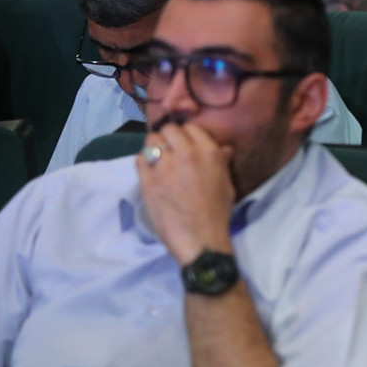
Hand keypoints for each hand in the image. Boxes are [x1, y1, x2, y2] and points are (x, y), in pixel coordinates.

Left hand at [136, 123, 234, 265]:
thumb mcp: (227, 185)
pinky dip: (144, 162)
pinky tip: (150, 171)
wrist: (200, 239)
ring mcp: (165, 166)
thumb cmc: (217, 213)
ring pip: (151, 140)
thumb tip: (224, 148)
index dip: (186, 134)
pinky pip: (139, 158)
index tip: (184, 144)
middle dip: (168, 137)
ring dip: (154, 147)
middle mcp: (186, 153)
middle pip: (168, 129)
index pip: (191, 127)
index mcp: (209, 152)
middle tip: (169, 150)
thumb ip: (221, 163)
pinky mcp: (147, 180)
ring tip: (157, 160)